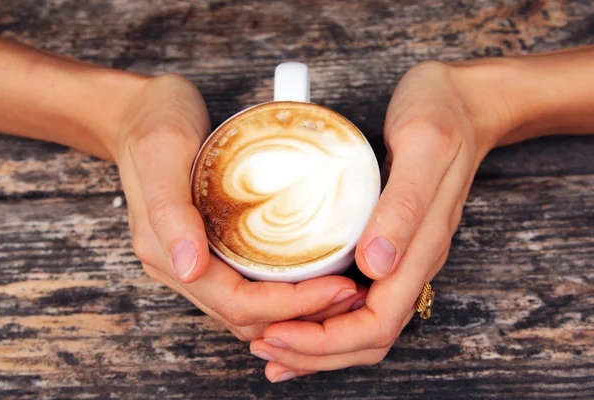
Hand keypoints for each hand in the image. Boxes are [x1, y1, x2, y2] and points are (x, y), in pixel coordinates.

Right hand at [112, 74, 364, 341]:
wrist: (138, 110)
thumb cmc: (152, 121)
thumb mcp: (161, 151)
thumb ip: (169, 211)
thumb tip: (188, 267)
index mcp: (164, 251)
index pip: (235, 303)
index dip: (290, 306)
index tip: (337, 287)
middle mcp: (177, 265)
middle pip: (245, 316)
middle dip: (301, 314)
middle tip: (349, 292)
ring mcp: (191, 260)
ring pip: (246, 309)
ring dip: (294, 310)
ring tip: (338, 288)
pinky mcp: (206, 248)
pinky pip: (245, 286)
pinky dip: (280, 291)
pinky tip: (310, 273)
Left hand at [249, 61, 509, 380]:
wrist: (465, 103)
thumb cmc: (441, 115)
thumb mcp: (423, 146)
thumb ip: (404, 206)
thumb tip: (378, 266)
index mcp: (421, 247)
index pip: (377, 324)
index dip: (326, 342)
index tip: (277, 333)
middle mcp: (412, 261)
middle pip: (368, 338)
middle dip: (313, 352)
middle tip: (262, 346)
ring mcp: (403, 254)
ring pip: (364, 325)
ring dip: (317, 344)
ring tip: (270, 342)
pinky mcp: (390, 242)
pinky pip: (361, 298)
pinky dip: (326, 319)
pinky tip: (297, 315)